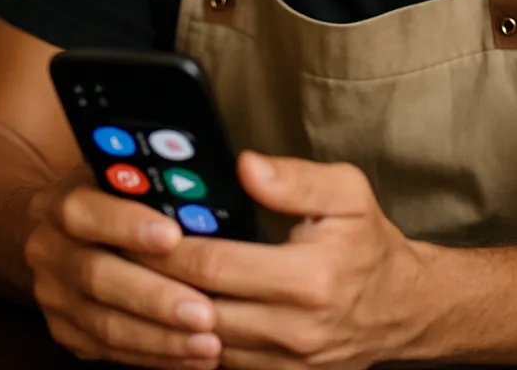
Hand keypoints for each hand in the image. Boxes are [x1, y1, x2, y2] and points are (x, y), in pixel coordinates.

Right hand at [24, 166, 223, 368]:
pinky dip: (155, 355)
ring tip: (210, 342)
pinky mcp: (66, 330)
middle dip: (155, 297)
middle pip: (96, 276)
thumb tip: (242, 170)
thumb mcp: (139, 172)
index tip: (173, 236)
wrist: (85, 230)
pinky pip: (110, 351)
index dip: (127, 225)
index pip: (84, 211)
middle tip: (206, 312)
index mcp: (61, 201)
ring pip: (105, 323)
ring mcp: (53, 295)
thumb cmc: (131, 194)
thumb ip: (172, 176)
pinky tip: (194, 355)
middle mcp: (47, 249)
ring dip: (161, 337)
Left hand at [142, 153, 431, 369]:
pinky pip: (215, 366)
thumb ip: (294, 179)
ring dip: (161, 316)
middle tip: (114, 252)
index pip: (215, 265)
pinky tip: (162, 315)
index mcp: (308, 280)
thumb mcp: (346, 194)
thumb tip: (245, 166)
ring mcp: (284, 365)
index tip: (136, 224)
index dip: (169, 246)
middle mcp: (293, 331)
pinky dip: (184, 341)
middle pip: (198, 308)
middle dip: (152, 280)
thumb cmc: (367, 244)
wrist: (401, 309)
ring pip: (198, 345)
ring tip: (127, 282)